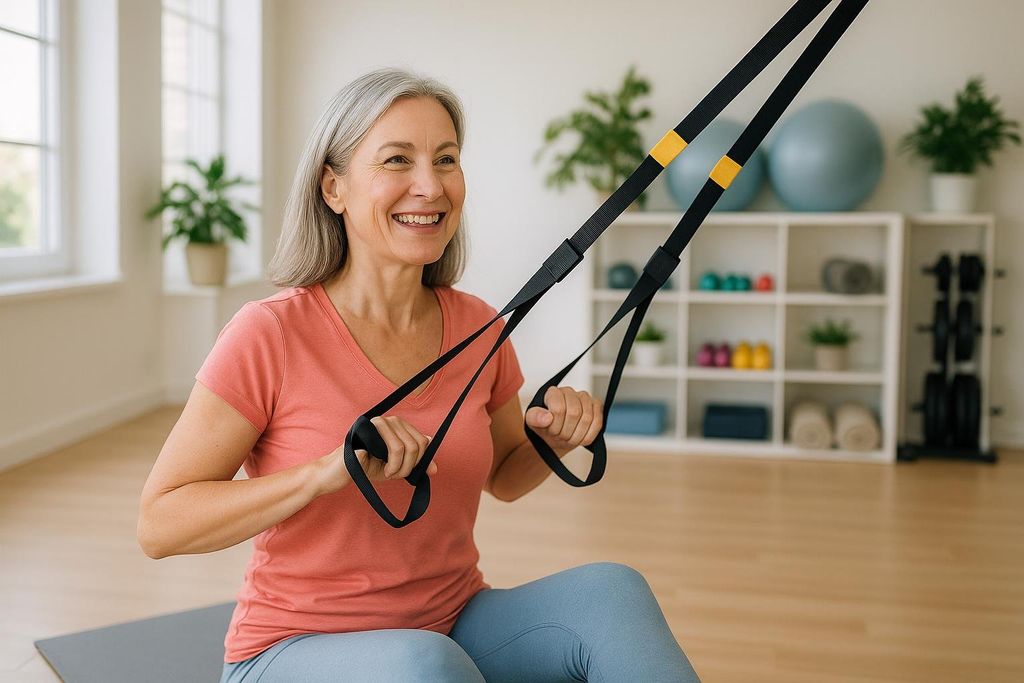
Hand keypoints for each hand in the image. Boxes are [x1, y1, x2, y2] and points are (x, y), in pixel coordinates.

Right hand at [315, 416, 437, 495]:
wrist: (337, 473)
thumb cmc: (365, 468)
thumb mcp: (394, 468)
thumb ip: (413, 465)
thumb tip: (434, 468)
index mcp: (395, 426)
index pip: (422, 440)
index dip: (420, 460)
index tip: (408, 472)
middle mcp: (387, 420)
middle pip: (415, 444)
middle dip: (409, 465)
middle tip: (395, 474)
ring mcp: (374, 423)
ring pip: (403, 446)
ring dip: (400, 467)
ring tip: (388, 472)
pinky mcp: (365, 432)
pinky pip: (389, 450)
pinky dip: (391, 466)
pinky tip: (382, 471)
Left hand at [525, 386, 603, 453]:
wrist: (556, 434)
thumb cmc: (545, 426)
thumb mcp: (533, 423)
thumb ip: (535, 418)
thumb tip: (547, 417)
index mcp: (553, 392)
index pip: (559, 409)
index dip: (555, 426)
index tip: (550, 431)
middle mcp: (569, 391)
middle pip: (574, 413)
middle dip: (566, 431)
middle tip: (560, 437)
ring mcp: (585, 398)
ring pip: (587, 418)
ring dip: (577, 435)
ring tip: (568, 438)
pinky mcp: (597, 406)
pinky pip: (598, 422)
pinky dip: (588, 436)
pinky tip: (580, 438)